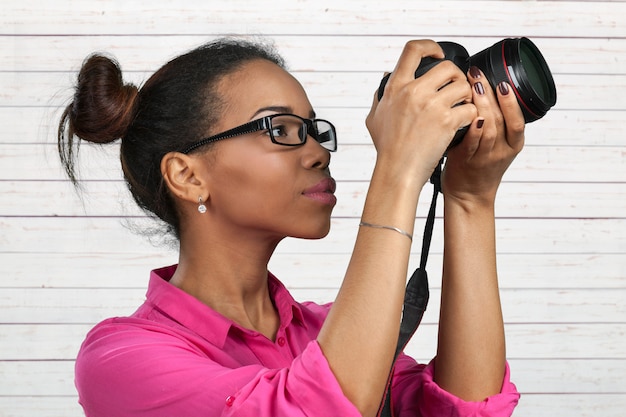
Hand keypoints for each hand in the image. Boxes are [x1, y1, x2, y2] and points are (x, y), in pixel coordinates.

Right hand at [366, 40, 476, 185]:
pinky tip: (464, 123)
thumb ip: (380, 94)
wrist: (398, 171)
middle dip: (456, 77)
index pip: (413, 50)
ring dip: (467, 96)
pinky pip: (470, 108)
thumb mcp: (375, 117)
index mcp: (396, 87)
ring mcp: (432, 105)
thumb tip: (386, 76)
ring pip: (463, 86)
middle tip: (456, 90)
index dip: (430, 47)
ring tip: (462, 107)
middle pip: (447, 67)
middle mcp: (413, 92)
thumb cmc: (387, 148)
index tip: (438, 55)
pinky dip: (471, 115)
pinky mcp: (447, 121)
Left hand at [441, 67, 524, 205]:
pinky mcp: (467, 162)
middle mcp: (502, 150)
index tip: (503, 81)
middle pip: (501, 119)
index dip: (511, 101)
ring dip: (482, 106)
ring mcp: (485, 157)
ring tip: (473, 87)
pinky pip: (472, 144)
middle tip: (479, 75)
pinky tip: (470, 116)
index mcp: (513, 143)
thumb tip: (484, 88)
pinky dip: (472, 130)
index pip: (518, 120)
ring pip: (489, 129)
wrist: (469, 195)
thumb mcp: (496, 144)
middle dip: (491, 94)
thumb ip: (495, 121)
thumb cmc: (479, 166)